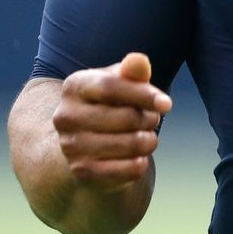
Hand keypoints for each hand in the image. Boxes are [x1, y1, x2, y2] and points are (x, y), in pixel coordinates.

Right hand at [53, 52, 172, 190]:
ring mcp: (71, 146)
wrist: (83, 144)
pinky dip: (141, 163)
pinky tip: (136, 157)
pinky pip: (130, 169)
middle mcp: (66, 116)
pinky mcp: (82, 171)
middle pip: (127, 117)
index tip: (167, 104)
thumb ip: (131, 72)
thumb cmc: (109, 105)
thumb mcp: (119, 83)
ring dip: (149, 141)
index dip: (143, 94)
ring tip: (145, 137)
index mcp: (74, 86)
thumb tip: (139, 62)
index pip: (111, 86)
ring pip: (133, 144)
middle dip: (150, 118)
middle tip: (151, 119)